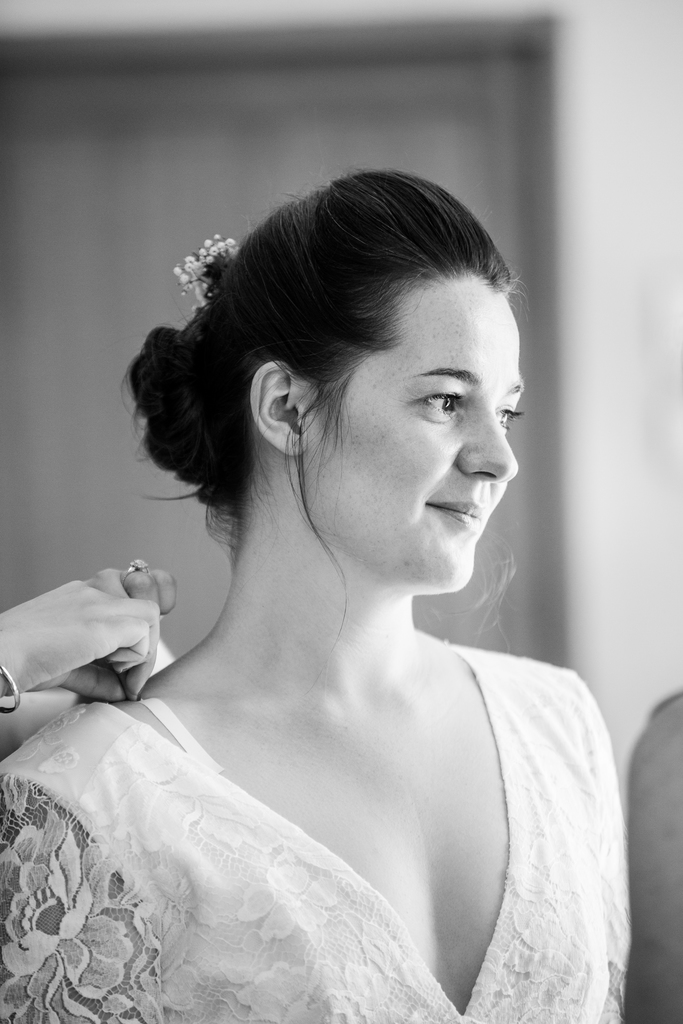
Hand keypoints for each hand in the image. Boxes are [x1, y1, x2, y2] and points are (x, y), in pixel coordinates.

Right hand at [0, 568, 175, 702]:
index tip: (127, 656)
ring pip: (150, 614)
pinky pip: (144, 633)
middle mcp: (90, 590)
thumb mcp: (65, 665)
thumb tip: (122, 691)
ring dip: (145, 650)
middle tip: (130, 673)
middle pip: (145, 600)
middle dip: (147, 638)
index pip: (128, 591)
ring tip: (122, 677)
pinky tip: (119, 681)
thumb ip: (97, 672)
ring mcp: (97, 602)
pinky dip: (140, 661)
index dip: (137, 622)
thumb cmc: (20, 664)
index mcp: (79, 593)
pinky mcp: (101, 622)